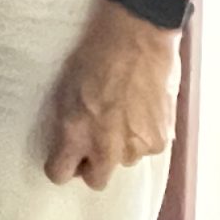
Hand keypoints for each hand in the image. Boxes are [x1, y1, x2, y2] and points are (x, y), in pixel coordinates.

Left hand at [45, 4, 179, 190]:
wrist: (137, 38)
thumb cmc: (95, 57)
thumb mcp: (66, 91)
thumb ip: (67, 124)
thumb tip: (68, 144)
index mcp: (75, 132)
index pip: (59, 173)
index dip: (60, 166)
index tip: (63, 157)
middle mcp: (106, 146)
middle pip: (96, 181)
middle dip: (92, 167)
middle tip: (93, 144)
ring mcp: (136, 146)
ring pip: (124, 163)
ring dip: (120, 148)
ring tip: (122, 116)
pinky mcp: (161, 141)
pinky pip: (147, 150)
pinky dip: (143, 137)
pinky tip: (141, 112)